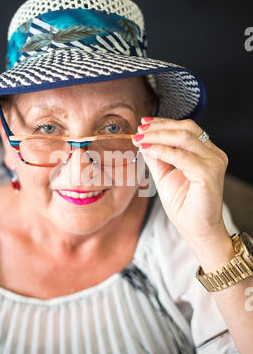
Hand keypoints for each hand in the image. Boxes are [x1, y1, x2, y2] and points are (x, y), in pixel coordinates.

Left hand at [132, 117, 229, 248]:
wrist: (196, 230)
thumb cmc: (184, 205)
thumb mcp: (165, 175)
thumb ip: (157, 158)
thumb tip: (143, 141)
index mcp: (206, 153)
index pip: (186, 128)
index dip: (164, 123)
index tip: (143, 124)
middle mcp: (213, 154)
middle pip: (186, 129)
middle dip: (159, 127)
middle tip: (139, 130)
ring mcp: (214, 162)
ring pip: (184, 138)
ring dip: (158, 136)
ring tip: (140, 139)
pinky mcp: (208, 173)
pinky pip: (181, 156)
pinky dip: (162, 151)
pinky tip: (148, 150)